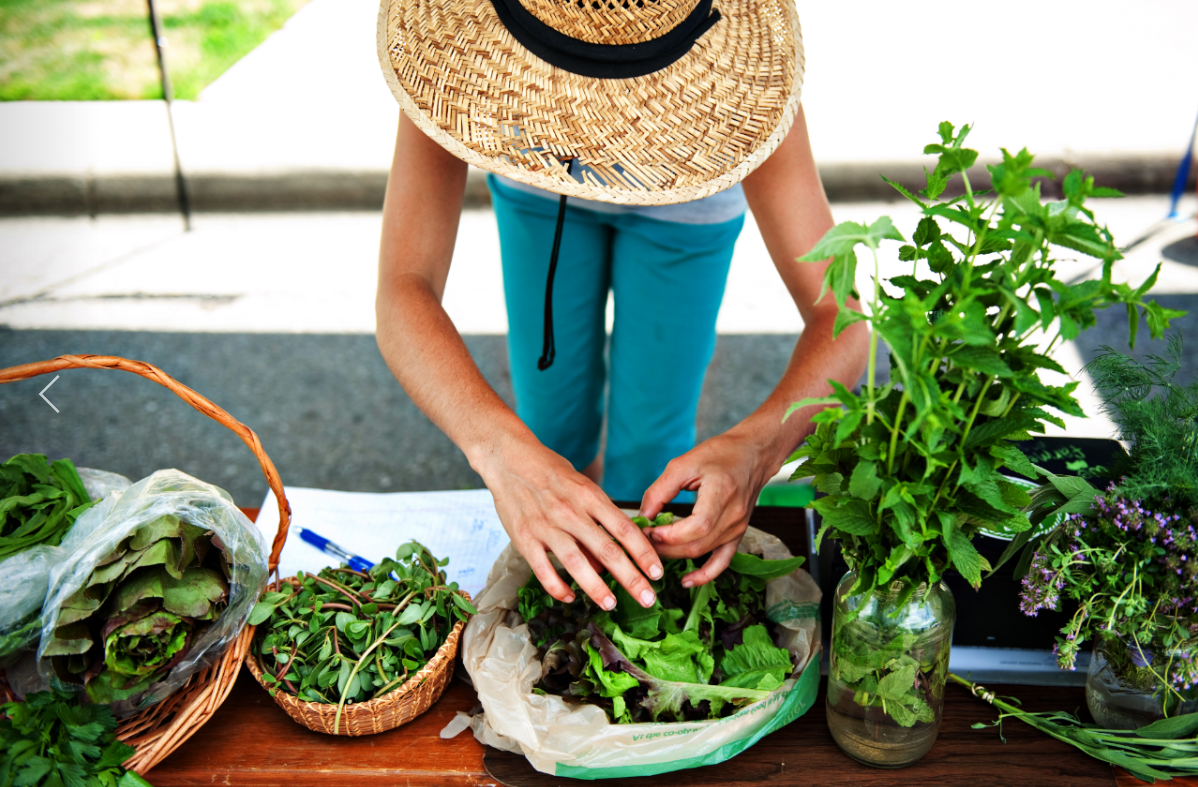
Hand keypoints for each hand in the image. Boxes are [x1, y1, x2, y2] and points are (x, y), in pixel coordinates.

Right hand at [479, 435, 662, 610]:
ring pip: (577, 564)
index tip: (658, 572)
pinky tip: (571, 596)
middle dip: (631, 578)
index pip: (624, 529)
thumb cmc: (550, 471)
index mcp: (589, 496)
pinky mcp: (524, 539)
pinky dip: (558, 587)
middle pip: (607, 551)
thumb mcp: (581, 485)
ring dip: (597, 588)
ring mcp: (546, 527)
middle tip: (648, 598)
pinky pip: (543, 571)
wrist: (508, 458)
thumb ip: (597, 517)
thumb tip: (612, 553)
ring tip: (611, 604)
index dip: (644, 553)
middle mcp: (570, 512)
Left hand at [639, 431, 772, 587]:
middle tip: (642, 541)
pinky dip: (704, 575)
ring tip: (654, 551)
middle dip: (665, 548)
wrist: (753, 454)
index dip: (669, 535)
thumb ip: (660, 491)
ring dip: (676, 556)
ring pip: (703, 554)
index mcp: (721, 494)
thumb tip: (643, 516)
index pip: (696, 527)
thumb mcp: (683, 464)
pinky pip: (722, 562)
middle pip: (696, 545)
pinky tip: (686, 581)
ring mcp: (738, 528)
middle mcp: (733, 516)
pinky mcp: (737, 534)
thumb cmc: (719, 454)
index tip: (648, 530)